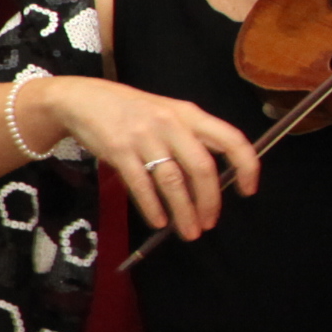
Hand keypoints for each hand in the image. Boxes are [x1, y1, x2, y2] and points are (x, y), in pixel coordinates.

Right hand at [37, 80, 263, 239]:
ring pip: (172, 181)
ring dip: (183, 211)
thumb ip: (190, 139)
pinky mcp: (119, 151)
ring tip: (189, 232)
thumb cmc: (131, 110)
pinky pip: (141, 185)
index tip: (247, 190)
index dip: (246, 166)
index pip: (231, 139)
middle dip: (209, 201)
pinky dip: (152, 207)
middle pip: (201, 168)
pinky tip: (158, 221)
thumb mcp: (167, 114)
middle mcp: (171, 124)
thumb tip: (210, 183)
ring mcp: (144, 137)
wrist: (83, 100)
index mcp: (190, 114)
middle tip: (209, 224)